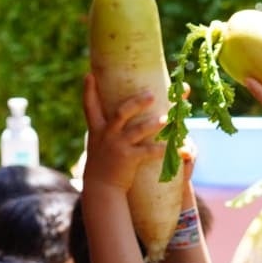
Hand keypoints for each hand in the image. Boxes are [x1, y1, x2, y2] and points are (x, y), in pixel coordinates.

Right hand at [82, 73, 165, 194]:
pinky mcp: (128, 159)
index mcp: (97, 128)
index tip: (89, 75)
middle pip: (121, 113)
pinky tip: (173, 147)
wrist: (101, 188)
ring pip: (137, 131)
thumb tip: (114, 111)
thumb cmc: (104, 162)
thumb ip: (104, 126)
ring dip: (154, 123)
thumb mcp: (98, 142)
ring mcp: (118, 146)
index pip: (90, 106)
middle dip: (136, 102)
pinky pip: (147, 152)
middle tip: (152, 94)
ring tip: (168, 118)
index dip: (89, 90)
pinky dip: (160, 149)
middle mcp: (107, 135)